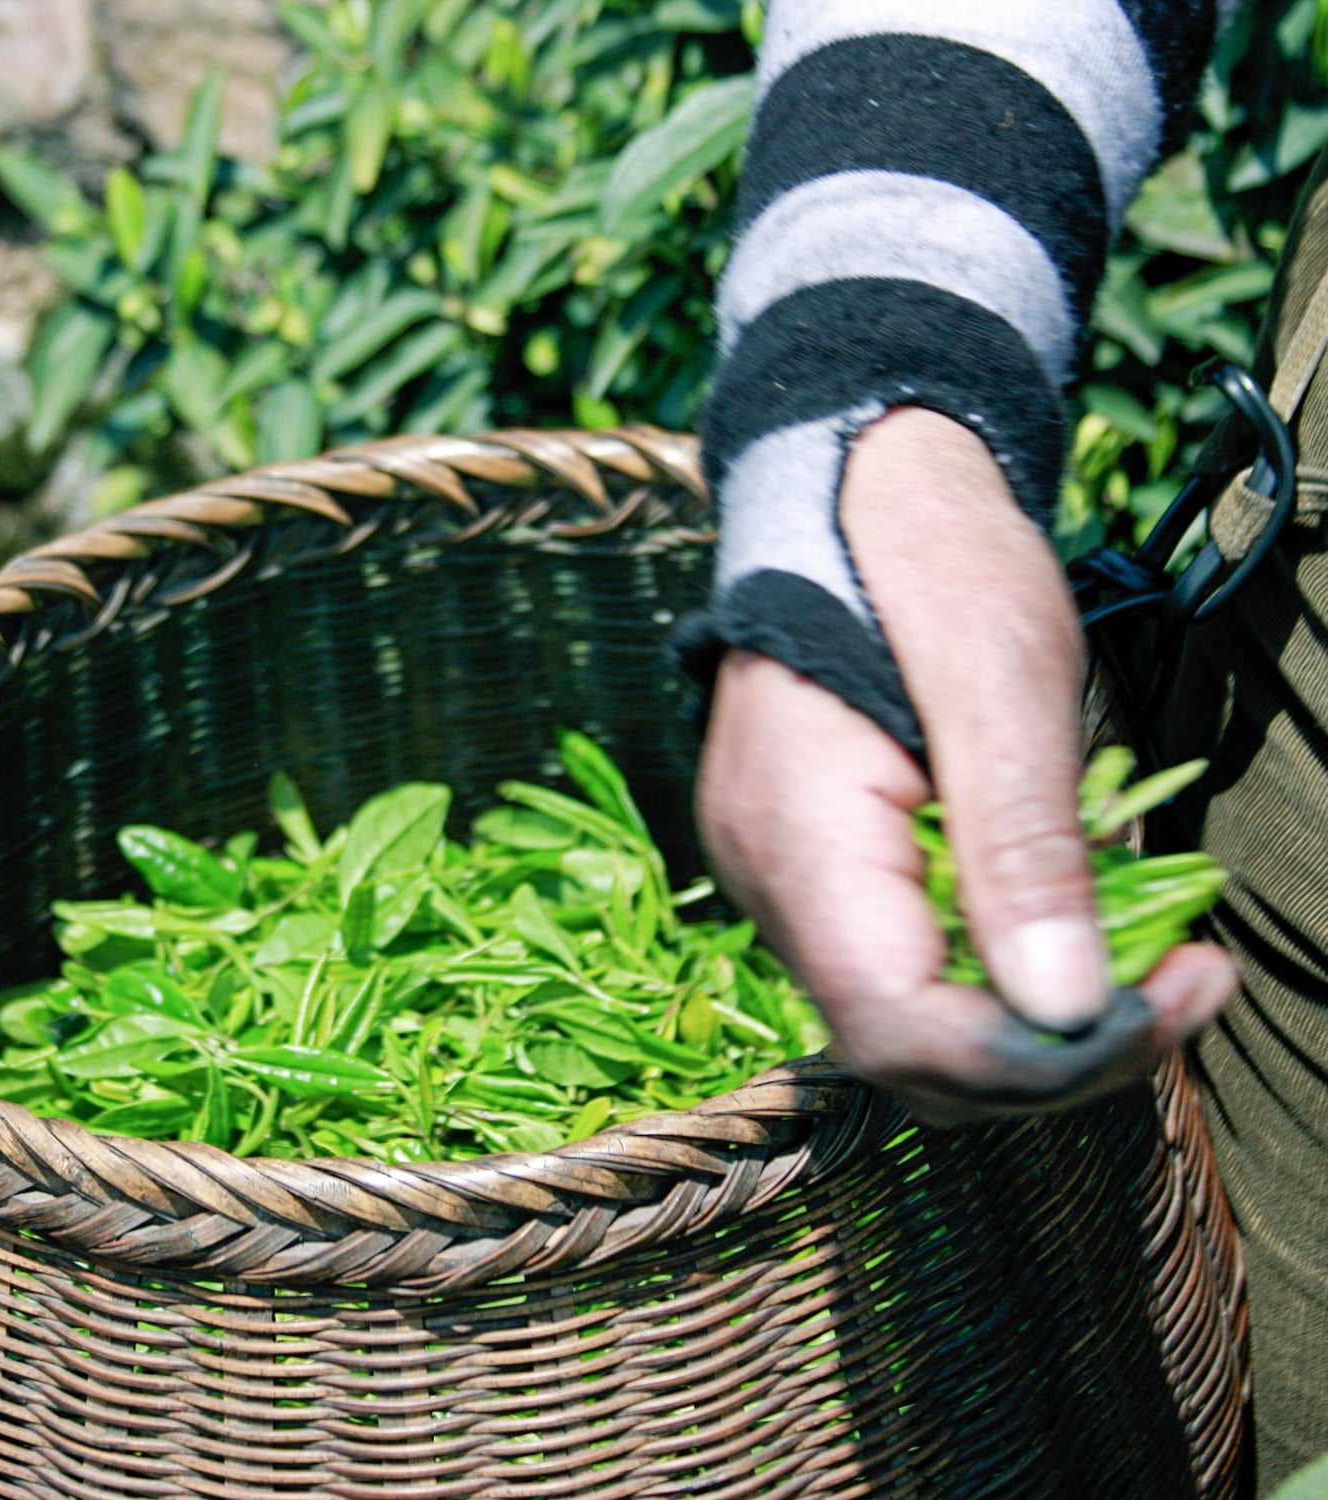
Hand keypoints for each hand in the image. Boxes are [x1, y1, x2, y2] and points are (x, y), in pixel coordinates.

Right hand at [697, 409, 1237, 1121]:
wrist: (854, 493)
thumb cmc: (929, 560)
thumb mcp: (1002, 682)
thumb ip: (1023, 847)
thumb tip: (1066, 1008)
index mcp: (799, 838)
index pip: (900, 1028)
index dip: (1041, 1055)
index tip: (1178, 996)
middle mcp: (768, 883)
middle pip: (906, 1048)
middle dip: (1057, 1047)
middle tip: (1186, 985)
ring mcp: (780, 880)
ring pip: (908, 1020)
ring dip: (1037, 1014)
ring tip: (1148, 953)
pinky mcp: (811, 869)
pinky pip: (904, 964)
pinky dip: (999, 966)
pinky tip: (1068, 916)